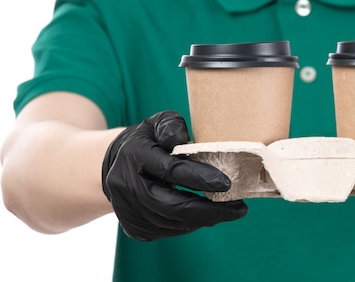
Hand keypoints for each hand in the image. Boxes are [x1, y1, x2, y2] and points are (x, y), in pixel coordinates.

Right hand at [102, 110, 247, 240]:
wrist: (116, 164)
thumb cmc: (149, 140)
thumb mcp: (158, 123)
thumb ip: (172, 126)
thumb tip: (183, 141)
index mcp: (134, 156)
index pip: (170, 170)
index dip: (199, 178)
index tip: (227, 183)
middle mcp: (126, 186)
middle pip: (172, 206)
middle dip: (209, 210)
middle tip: (239, 208)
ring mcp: (128, 211)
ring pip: (172, 223)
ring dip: (204, 220)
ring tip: (230, 211)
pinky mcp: (134, 228)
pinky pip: (168, 231)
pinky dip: (191, 224)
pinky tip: (208, 216)